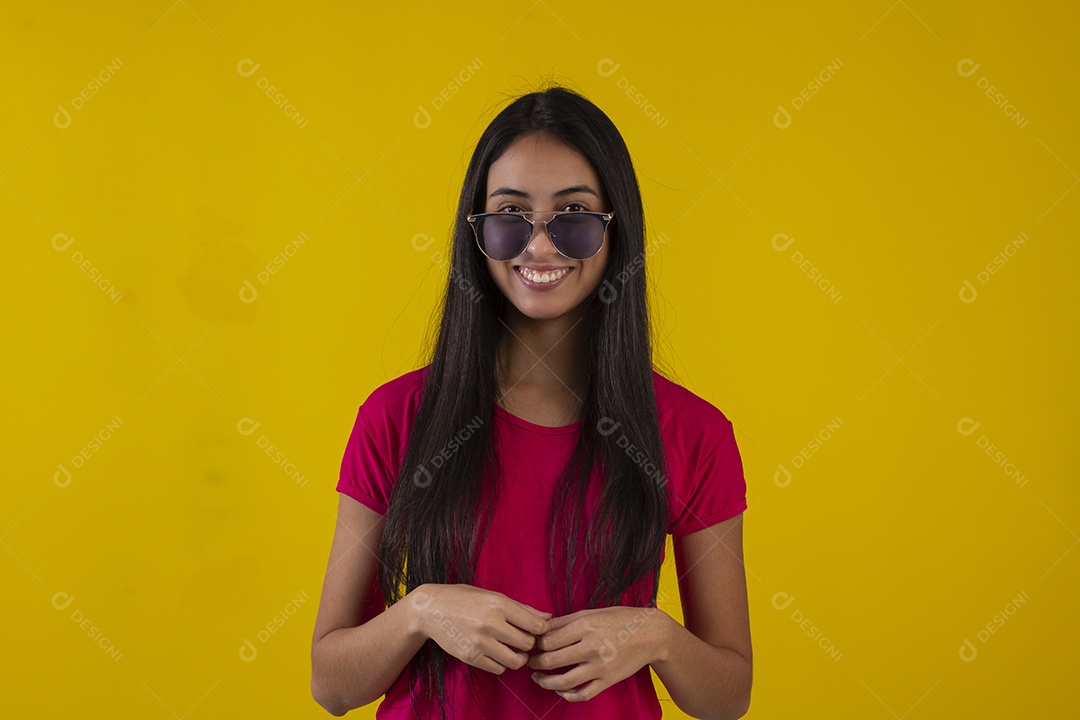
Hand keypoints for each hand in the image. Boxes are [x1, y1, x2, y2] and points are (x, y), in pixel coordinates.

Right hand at [407, 583, 551, 674]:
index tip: (535, 629)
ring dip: (517, 657)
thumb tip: (548, 618)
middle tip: (522, 638)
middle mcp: (491, 624)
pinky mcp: (471, 657)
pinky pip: (499, 669)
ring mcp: (480, 643)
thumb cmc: (465, 599)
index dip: (541, 630)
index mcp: (499, 604)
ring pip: (516, 661)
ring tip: (511, 648)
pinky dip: (502, 663)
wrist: (431, 610)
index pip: (536, 626)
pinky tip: (496, 652)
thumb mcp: (493, 596)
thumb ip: (522, 608)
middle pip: (527, 644)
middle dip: (528, 643)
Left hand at [527, 605, 668, 701]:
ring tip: (538, 677)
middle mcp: (591, 647)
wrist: (650, 634)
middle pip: (551, 661)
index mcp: (585, 627)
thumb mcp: (591, 613)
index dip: (535, 644)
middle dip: (535, 663)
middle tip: (530, 661)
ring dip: (545, 682)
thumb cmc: (620, 619)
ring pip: (563, 682)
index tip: (532, 644)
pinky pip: (582, 694)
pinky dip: (567, 695)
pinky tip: (559, 689)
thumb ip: (565, 621)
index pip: (548, 640)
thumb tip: (542, 628)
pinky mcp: (608, 680)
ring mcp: (600, 667)